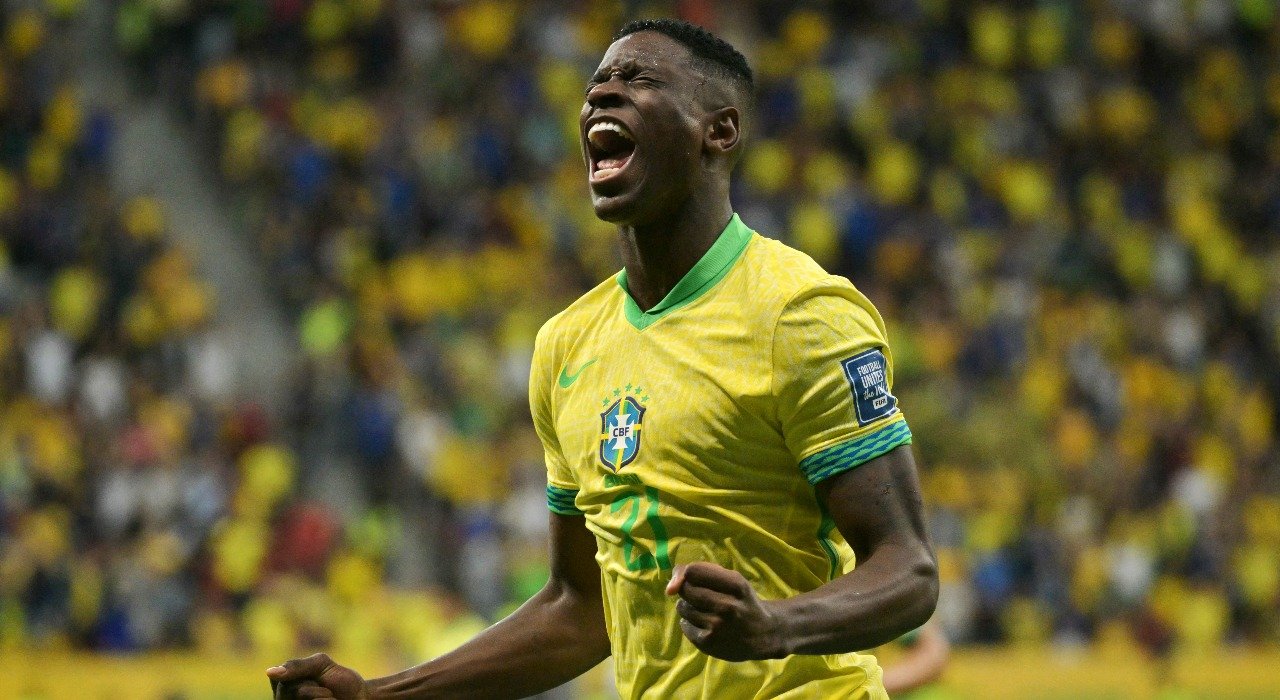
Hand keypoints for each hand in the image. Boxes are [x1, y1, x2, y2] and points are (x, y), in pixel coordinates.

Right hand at [266, 653, 369, 699]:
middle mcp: (283, 699)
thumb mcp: (321, 664)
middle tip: (327, 691)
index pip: (280, 677)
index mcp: (283, 685)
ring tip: (329, 699)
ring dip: (321, 697)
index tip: (317, 677)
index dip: (301, 674)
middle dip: (313, 688)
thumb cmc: (340, 681)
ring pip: (299, 698)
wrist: (361, 697)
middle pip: (289, 691)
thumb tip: (269, 672)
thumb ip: (296, 665)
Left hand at [665, 562, 788, 660]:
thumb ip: (702, 573)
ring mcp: (717, 626)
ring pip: (683, 607)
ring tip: (705, 610)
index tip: (688, 578)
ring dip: (688, 607)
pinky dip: (689, 622)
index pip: (694, 571)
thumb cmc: (742, 601)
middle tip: (701, 596)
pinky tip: (705, 624)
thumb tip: (669, 588)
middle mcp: (728, 606)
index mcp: (736, 585)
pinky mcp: (709, 643)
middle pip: (686, 589)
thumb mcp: (733, 580)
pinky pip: (685, 625)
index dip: (685, 573)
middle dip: (688, 590)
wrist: (764, 633)